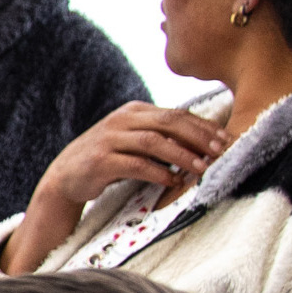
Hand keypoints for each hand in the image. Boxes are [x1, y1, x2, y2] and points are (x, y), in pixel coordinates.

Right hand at [0, 101, 230, 274]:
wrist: (65, 177)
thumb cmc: (107, 160)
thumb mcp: (132, 140)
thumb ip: (160, 136)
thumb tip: (203, 142)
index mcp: (134, 111)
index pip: (176, 113)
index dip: (204, 126)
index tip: (226, 140)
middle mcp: (122, 120)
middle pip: (169, 122)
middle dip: (199, 137)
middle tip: (221, 152)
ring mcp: (109, 139)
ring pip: (154, 142)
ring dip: (182, 155)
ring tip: (202, 168)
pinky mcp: (100, 161)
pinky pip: (135, 165)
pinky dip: (158, 173)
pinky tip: (173, 181)